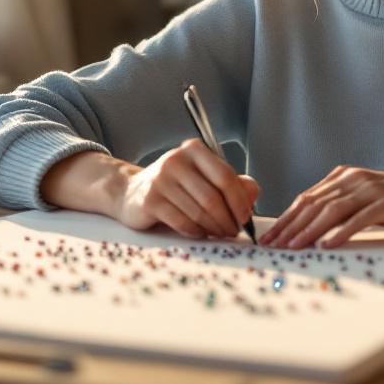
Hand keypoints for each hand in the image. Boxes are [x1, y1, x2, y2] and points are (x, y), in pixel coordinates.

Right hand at [113, 139, 260, 239]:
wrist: (131, 192)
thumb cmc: (176, 186)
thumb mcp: (203, 177)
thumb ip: (231, 182)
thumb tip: (252, 193)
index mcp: (193, 150)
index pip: (225, 177)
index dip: (239, 201)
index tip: (246, 218)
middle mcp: (175, 161)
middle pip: (213, 197)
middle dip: (228, 219)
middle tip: (234, 231)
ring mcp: (160, 180)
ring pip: (199, 212)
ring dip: (214, 228)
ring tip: (220, 233)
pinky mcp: (150, 201)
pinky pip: (183, 223)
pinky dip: (197, 232)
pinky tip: (201, 233)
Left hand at [260, 165, 383, 249]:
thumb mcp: (363, 199)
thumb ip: (340, 207)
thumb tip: (310, 228)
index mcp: (342, 177)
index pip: (306, 199)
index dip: (285, 218)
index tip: (269, 237)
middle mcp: (351, 179)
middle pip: (313, 204)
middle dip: (289, 226)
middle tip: (272, 245)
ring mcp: (369, 190)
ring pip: (331, 211)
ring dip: (309, 230)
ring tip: (293, 247)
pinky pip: (358, 219)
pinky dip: (340, 233)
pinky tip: (327, 245)